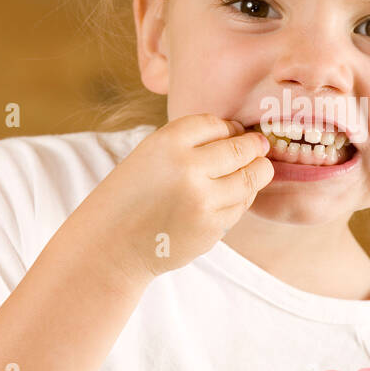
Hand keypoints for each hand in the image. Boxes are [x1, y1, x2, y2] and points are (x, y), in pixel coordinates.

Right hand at [83, 114, 272, 282]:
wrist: (111, 246)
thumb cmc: (131, 197)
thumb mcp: (149, 155)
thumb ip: (189, 143)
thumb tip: (241, 135)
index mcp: (167, 142)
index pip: (217, 124)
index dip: (229, 129)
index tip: (233, 133)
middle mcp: (187, 168)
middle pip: (242, 148)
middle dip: (254, 147)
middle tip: (259, 148)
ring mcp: (203, 200)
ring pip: (251, 178)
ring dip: (258, 172)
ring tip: (256, 169)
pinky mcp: (212, 227)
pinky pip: (241, 206)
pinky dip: (242, 198)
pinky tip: (231, 196)